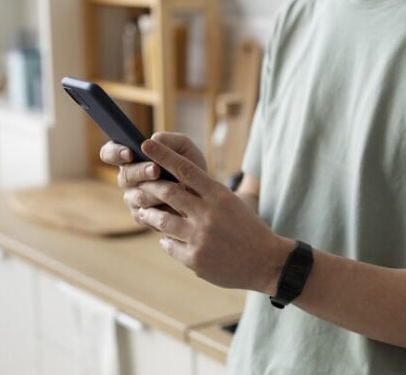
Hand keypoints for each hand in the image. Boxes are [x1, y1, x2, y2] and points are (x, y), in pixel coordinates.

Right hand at [99, 132, 206, 225]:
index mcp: (131, 158)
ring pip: (136, 196)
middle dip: (140, 172)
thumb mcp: (183, 147)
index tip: (129, 153)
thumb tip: (149, 142)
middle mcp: (128, 178)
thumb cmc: (190, 164)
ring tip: (173, 187)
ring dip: (154, 191)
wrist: (205, 192)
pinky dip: (162, 208)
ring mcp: (133, 198)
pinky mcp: (143, 216)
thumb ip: (168, 140)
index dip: (115, 153)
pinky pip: (146, 214)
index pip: (110, 153)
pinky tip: (175, 205)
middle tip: (156, 169)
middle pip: (124, 176)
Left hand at [136, 138, 292, 292]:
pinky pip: (168, 245)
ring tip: (145, 212)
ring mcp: (200, 237)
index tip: (146, 144)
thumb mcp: (233, 203)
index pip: (186, 169)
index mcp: (219, 195)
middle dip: (149, 186)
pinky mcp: (194, 259)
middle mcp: (208, 214)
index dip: (163, 155)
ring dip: (149, 214)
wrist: (266, 262)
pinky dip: (166, 240)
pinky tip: (168, 240)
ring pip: (161, 220)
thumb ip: (207, 194)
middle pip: (167, 192)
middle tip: (138, 183)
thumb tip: (178, 184)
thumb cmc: (249, 229)